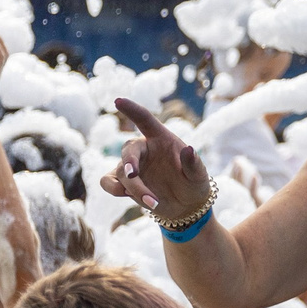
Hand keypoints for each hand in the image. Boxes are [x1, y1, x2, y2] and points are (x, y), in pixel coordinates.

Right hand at [101, 98, 212, 218]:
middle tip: (133, 174)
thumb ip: (194, 163)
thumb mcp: (199, 175)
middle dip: (129, 161)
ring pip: (121, 172)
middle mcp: (144, 150)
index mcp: (161, 139)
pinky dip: (113, 188)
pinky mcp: (123, 183)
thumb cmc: (194, 184)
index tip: (118, 101)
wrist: (186, 207)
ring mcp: (132, 166)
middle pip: (128, 149)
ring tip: (153, 202)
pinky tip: (127, 196)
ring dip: (134, 188)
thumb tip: (189, 149)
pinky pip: (107, 181)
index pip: (144, 119)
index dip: (132, 109)